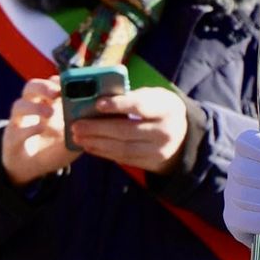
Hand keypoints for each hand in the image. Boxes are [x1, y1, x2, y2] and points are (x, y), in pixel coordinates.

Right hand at [2, 78, 79, 185]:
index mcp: (47, 103)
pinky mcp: (12, 139)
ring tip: (50, 113)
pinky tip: (41, 129)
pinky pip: (17, 130)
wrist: (34, 169)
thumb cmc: (55, 147)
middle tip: (57, 92)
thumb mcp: (74, 136)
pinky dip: (30, 128)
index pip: (49, 85)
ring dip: (35, 107)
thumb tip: (98, 115)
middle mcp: (31, 108)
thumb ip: (83, 126)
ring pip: (19, 105)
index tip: (69, 82)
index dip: (57, 81)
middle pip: (30, 88)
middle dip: (43, 87)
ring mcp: (19, 122)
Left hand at [68, 87, 189, 172]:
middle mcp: (165, 131)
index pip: (140, 106)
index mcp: (167, 108)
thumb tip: (97, 99)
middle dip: (97, 128)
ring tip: (78, 137)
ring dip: (96, 143)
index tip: (97, 104)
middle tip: (76, 124)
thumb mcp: (154, 96)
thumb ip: (132, 96)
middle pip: (126, 130)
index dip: (118, 105)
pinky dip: (104, 152)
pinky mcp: (151, 162)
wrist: (183, 135)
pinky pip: (123, 158)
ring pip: (122, 148)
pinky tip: (90, 146)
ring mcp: (159, 150)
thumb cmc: (159, 109)